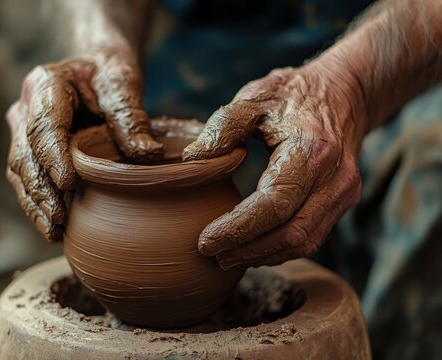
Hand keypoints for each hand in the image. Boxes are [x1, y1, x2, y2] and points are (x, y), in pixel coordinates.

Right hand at [7, 53, 163, 241]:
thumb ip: (131, 118)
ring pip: (20, 170)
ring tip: (53, 232)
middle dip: (41, 190)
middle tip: (58, 221)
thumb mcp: (123, 86)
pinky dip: (38, 202)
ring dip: (36, 203)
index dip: (52, 156)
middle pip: (26, 153)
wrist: (95, 72)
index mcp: (47, 84)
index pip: (45, 125)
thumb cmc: (109, 76)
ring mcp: (23, 129)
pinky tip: (51, 225)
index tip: (66, 184)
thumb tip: (148, 155)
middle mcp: (26, 107)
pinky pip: (27, 177)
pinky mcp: (30, 149)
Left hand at [183, 65, 365, 268]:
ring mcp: (343, 193)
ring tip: (227, 257)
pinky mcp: (341, 202)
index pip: (274, 205)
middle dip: (248, 251)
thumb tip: (191, 160)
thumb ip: (222, 127)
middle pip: (291, 233)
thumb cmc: (293, 95)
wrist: (342, 94)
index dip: (238, 229)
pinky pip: (311, 236)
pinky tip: (253, 248)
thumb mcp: (254, 98)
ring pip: (304, 242)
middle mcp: (334, 178)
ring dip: (263, 255)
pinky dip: (280, 248)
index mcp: (311, 150)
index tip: (205, 241)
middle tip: (211, 256)